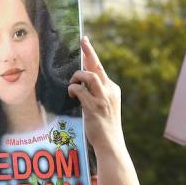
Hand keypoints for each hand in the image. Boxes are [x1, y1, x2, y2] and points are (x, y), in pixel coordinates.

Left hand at [68, 37, 124, 152]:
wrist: (111, 144)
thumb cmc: (104, 127)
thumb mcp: (103, 106)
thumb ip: (95, 94)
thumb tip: (82, 83)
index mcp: (113, 90)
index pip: (100, 69)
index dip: (91, 55)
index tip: (85, 42)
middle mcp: (110, 91)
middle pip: (97, 66)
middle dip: (89, 51)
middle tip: (82, 40)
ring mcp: (103, 99)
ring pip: (90, 76)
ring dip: (78, 76)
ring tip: (73, 83)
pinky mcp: (95, 107)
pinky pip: (80, 91)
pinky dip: (73, 89)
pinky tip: (72, 95)